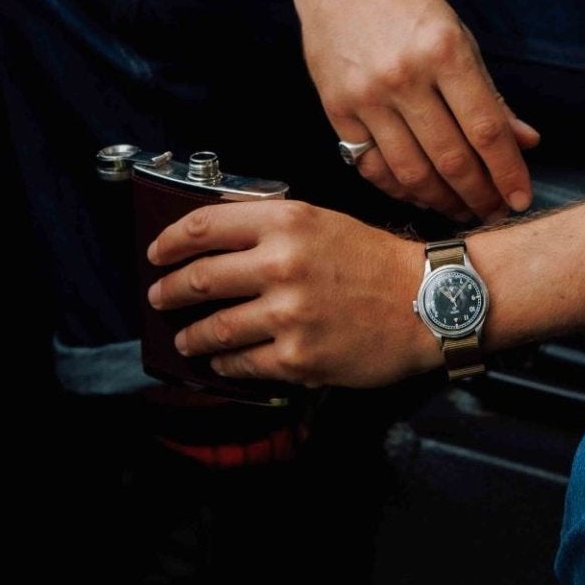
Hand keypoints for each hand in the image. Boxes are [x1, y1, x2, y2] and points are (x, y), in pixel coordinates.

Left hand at [146, 198, 436, 388]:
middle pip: (200, 278)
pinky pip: (243, 363)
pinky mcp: (298, 358)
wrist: (428, 300)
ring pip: (215, 328)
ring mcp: (288, 314)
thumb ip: (271, 225)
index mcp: (287, 222)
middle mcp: (282, 264)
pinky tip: (222, 360)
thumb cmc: (374, 259)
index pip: (205, 226)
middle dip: (170, 291)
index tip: (156, 253)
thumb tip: (216, 238)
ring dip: (192, 335)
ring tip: (186, 338)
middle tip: (160, 297)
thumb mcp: (322, 220)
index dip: (171, 241)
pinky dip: (225, 363)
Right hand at [295, 0, 538, 220]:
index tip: (521, 198)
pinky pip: (371, 166)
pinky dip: (399, 188)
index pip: (486, 129)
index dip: (508, 171)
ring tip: (463, 209)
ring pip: (411, 172)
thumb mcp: (458, 35)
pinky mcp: (336, 108)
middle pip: (451, 159)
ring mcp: (366, 95)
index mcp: (444, 50)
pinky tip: (419, 194)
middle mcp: (404, 75)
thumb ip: (490, 94)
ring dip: (442, 201)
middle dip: (480, 194)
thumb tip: (527, 142)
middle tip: (495, 211)